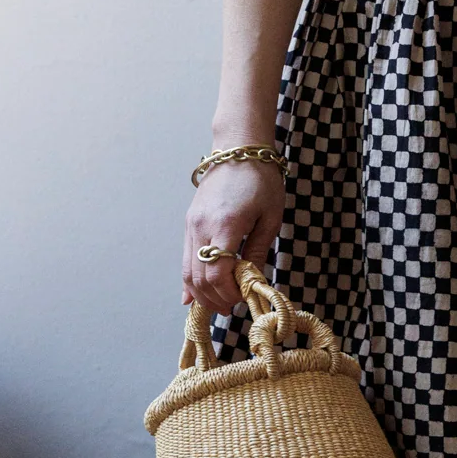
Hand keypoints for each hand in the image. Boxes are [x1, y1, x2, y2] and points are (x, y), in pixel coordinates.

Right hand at [183, 157, 286, 315]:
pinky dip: (190, 279)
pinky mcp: (189, 222)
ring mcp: (191, 224)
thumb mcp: (269, 218)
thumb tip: (253, 282)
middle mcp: (201, 226)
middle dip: (214, 298)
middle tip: (231, 309)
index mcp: (225, 224)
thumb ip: (257, 252)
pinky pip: (186, 257)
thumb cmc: (261, 180)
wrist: (239, 149)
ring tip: (218, 304)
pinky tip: (193, 297)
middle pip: (198, 277)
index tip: (242, 299)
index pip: (217, 273)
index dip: (228, 293)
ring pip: (187, 270)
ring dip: (201, 293)